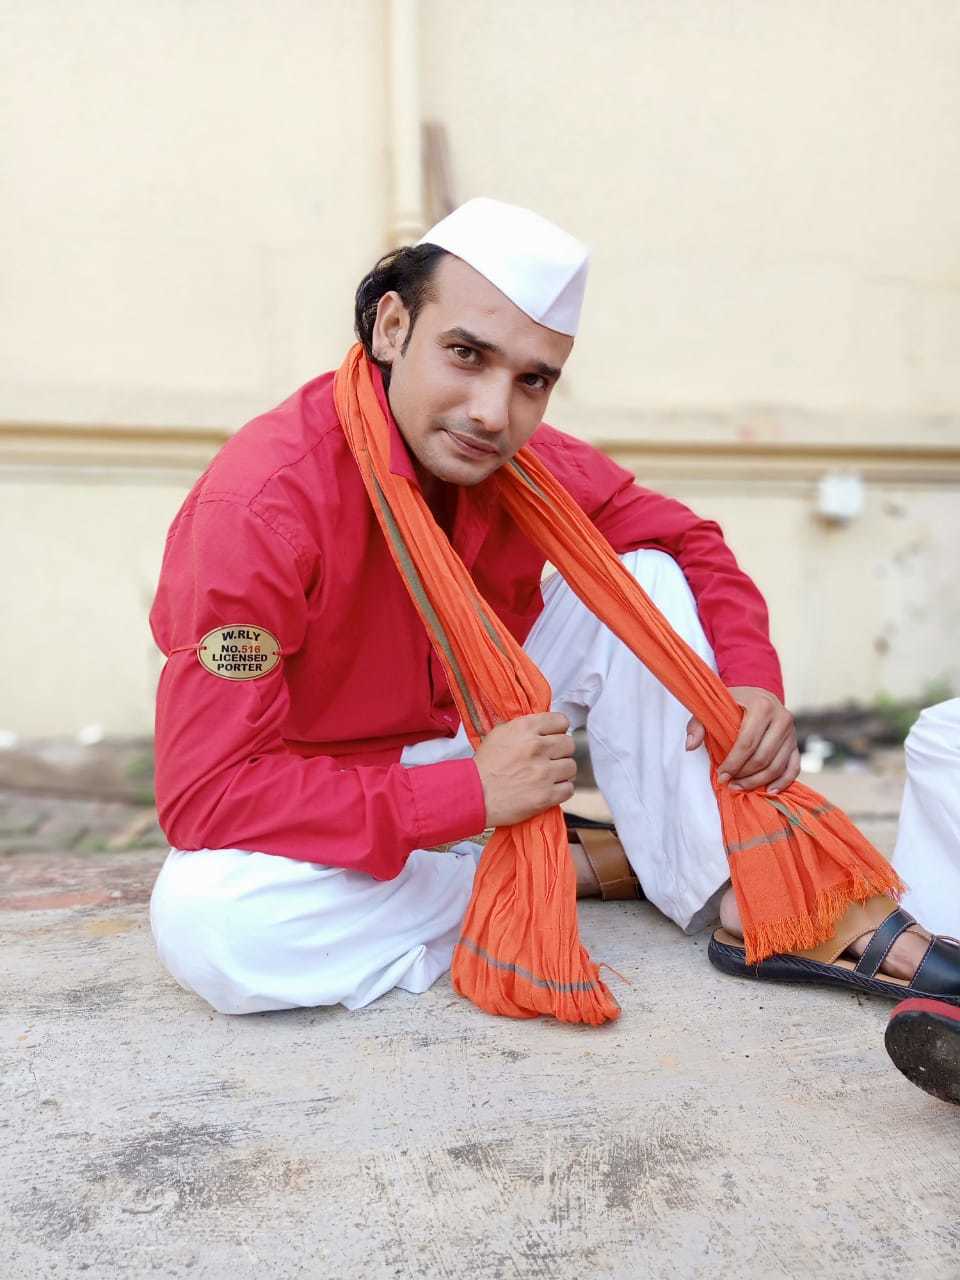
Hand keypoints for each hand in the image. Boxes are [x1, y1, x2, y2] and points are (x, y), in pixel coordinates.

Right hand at [474, 712, 576, 827]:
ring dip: (562, 771)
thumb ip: (524, 728)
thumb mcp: (499, 734)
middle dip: (561, 751)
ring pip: (571, 766)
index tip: (554, 737)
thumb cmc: (484, 766)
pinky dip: (561, 790)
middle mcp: (537, 747)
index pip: (561, 721)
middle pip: (569, 744)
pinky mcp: (546, 795)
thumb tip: (544, 728)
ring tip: (548, 775)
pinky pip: (569, 788)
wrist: (474, 795)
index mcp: (525, 729)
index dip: (558, 730)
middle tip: (550, 758)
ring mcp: (543, 772)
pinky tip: (549, 789)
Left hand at [685, 686, 799, 794]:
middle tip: (729, 783)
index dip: (733, 763)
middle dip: (744, 775)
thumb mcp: (710, 708)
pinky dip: (783, 782)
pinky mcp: (796, 744)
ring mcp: (792, 732)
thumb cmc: (731, 704)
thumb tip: (690, 746)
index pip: (747, 742)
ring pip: (777, 766)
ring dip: (758, 781)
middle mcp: (782, 717)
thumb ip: (697, 725)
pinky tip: (769, 790)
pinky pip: (793, 767)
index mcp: (762, 705)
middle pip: (763, 757)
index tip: (721, 775)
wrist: (755, 696)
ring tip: (740, 786)